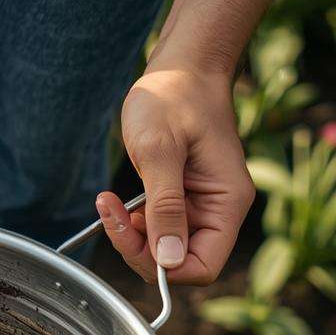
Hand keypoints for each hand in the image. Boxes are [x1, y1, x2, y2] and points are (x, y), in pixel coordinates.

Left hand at [97, 64, 253, 285]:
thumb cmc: (174, 97)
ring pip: (164, 248)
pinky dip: (133, 224)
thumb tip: (169, 260)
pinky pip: (157, 228)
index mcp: (227, 203)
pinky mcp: (181, 198)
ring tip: (109, 205)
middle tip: (111, 217)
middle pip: (181, 261)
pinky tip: (116, 203)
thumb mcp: (160, 151)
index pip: (204, 267)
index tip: (132, 238)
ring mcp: (199, 205)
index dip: (166, 265)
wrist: (180, 67)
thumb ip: (165, 207)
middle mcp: (218, 210)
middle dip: (141, 249)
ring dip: (132, 236)